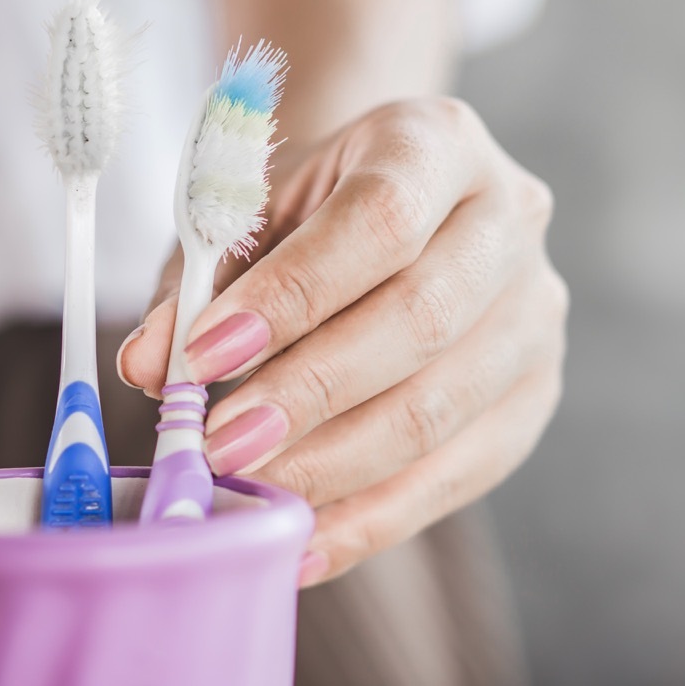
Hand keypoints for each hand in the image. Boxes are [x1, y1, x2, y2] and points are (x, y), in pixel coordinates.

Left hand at [118, 97, 567, 585]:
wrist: (395, 208)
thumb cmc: (313, 211)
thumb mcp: (250, 214)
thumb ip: (201, 282)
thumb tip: (147, 365)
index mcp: (439, 143)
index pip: (379, 221)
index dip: (292, 297)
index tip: (202, 360)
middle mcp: (510, 219)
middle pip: (422, 318)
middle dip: (311, 394)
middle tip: (222, 446)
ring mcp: (536, 309)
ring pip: (444, 406)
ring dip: (336, 464)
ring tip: (251, 492)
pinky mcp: (537, 390)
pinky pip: (461, 472)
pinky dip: (377, 518)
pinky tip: (306, 542)